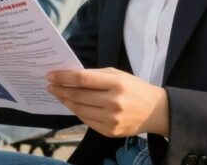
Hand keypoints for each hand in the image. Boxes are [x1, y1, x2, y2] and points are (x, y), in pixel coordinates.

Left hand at [46, 68, 169, 137]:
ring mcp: (111, 119)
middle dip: (60, 90)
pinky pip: (86, 120)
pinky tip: (71, 105)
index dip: (64, 77)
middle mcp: (113, 102)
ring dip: (65, 101)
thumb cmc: (135, 88)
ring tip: (57, 94)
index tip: (50, 75)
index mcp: (116, 84)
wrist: (156, 112)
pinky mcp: (110, 132)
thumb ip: (95, 75)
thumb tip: (70, 76)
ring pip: (79, 110)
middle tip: (49, 85)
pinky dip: (76, 112)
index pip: (82, 79)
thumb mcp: (118, 75)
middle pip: (78, 96)